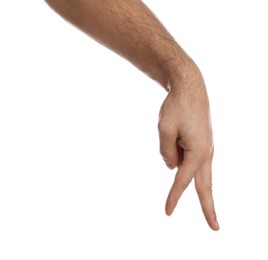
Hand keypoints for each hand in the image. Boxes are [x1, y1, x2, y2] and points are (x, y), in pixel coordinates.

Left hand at [158, 62, 218, 230]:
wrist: (190, 87)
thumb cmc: (177, 106)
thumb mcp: (164, 129)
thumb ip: (166, 152)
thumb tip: (171, 167)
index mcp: (198, 151)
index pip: (182, 181)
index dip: (174, 197)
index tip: (167, 212)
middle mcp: (206, 152)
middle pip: (205, 185)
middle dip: (208, 207)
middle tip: (215, 227)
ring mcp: (205, 148)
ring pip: (196, 170)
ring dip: (191, 178)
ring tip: (185, 155)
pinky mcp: (201, 143)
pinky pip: (191, 158)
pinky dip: (184, 160)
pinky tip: (179, 141)